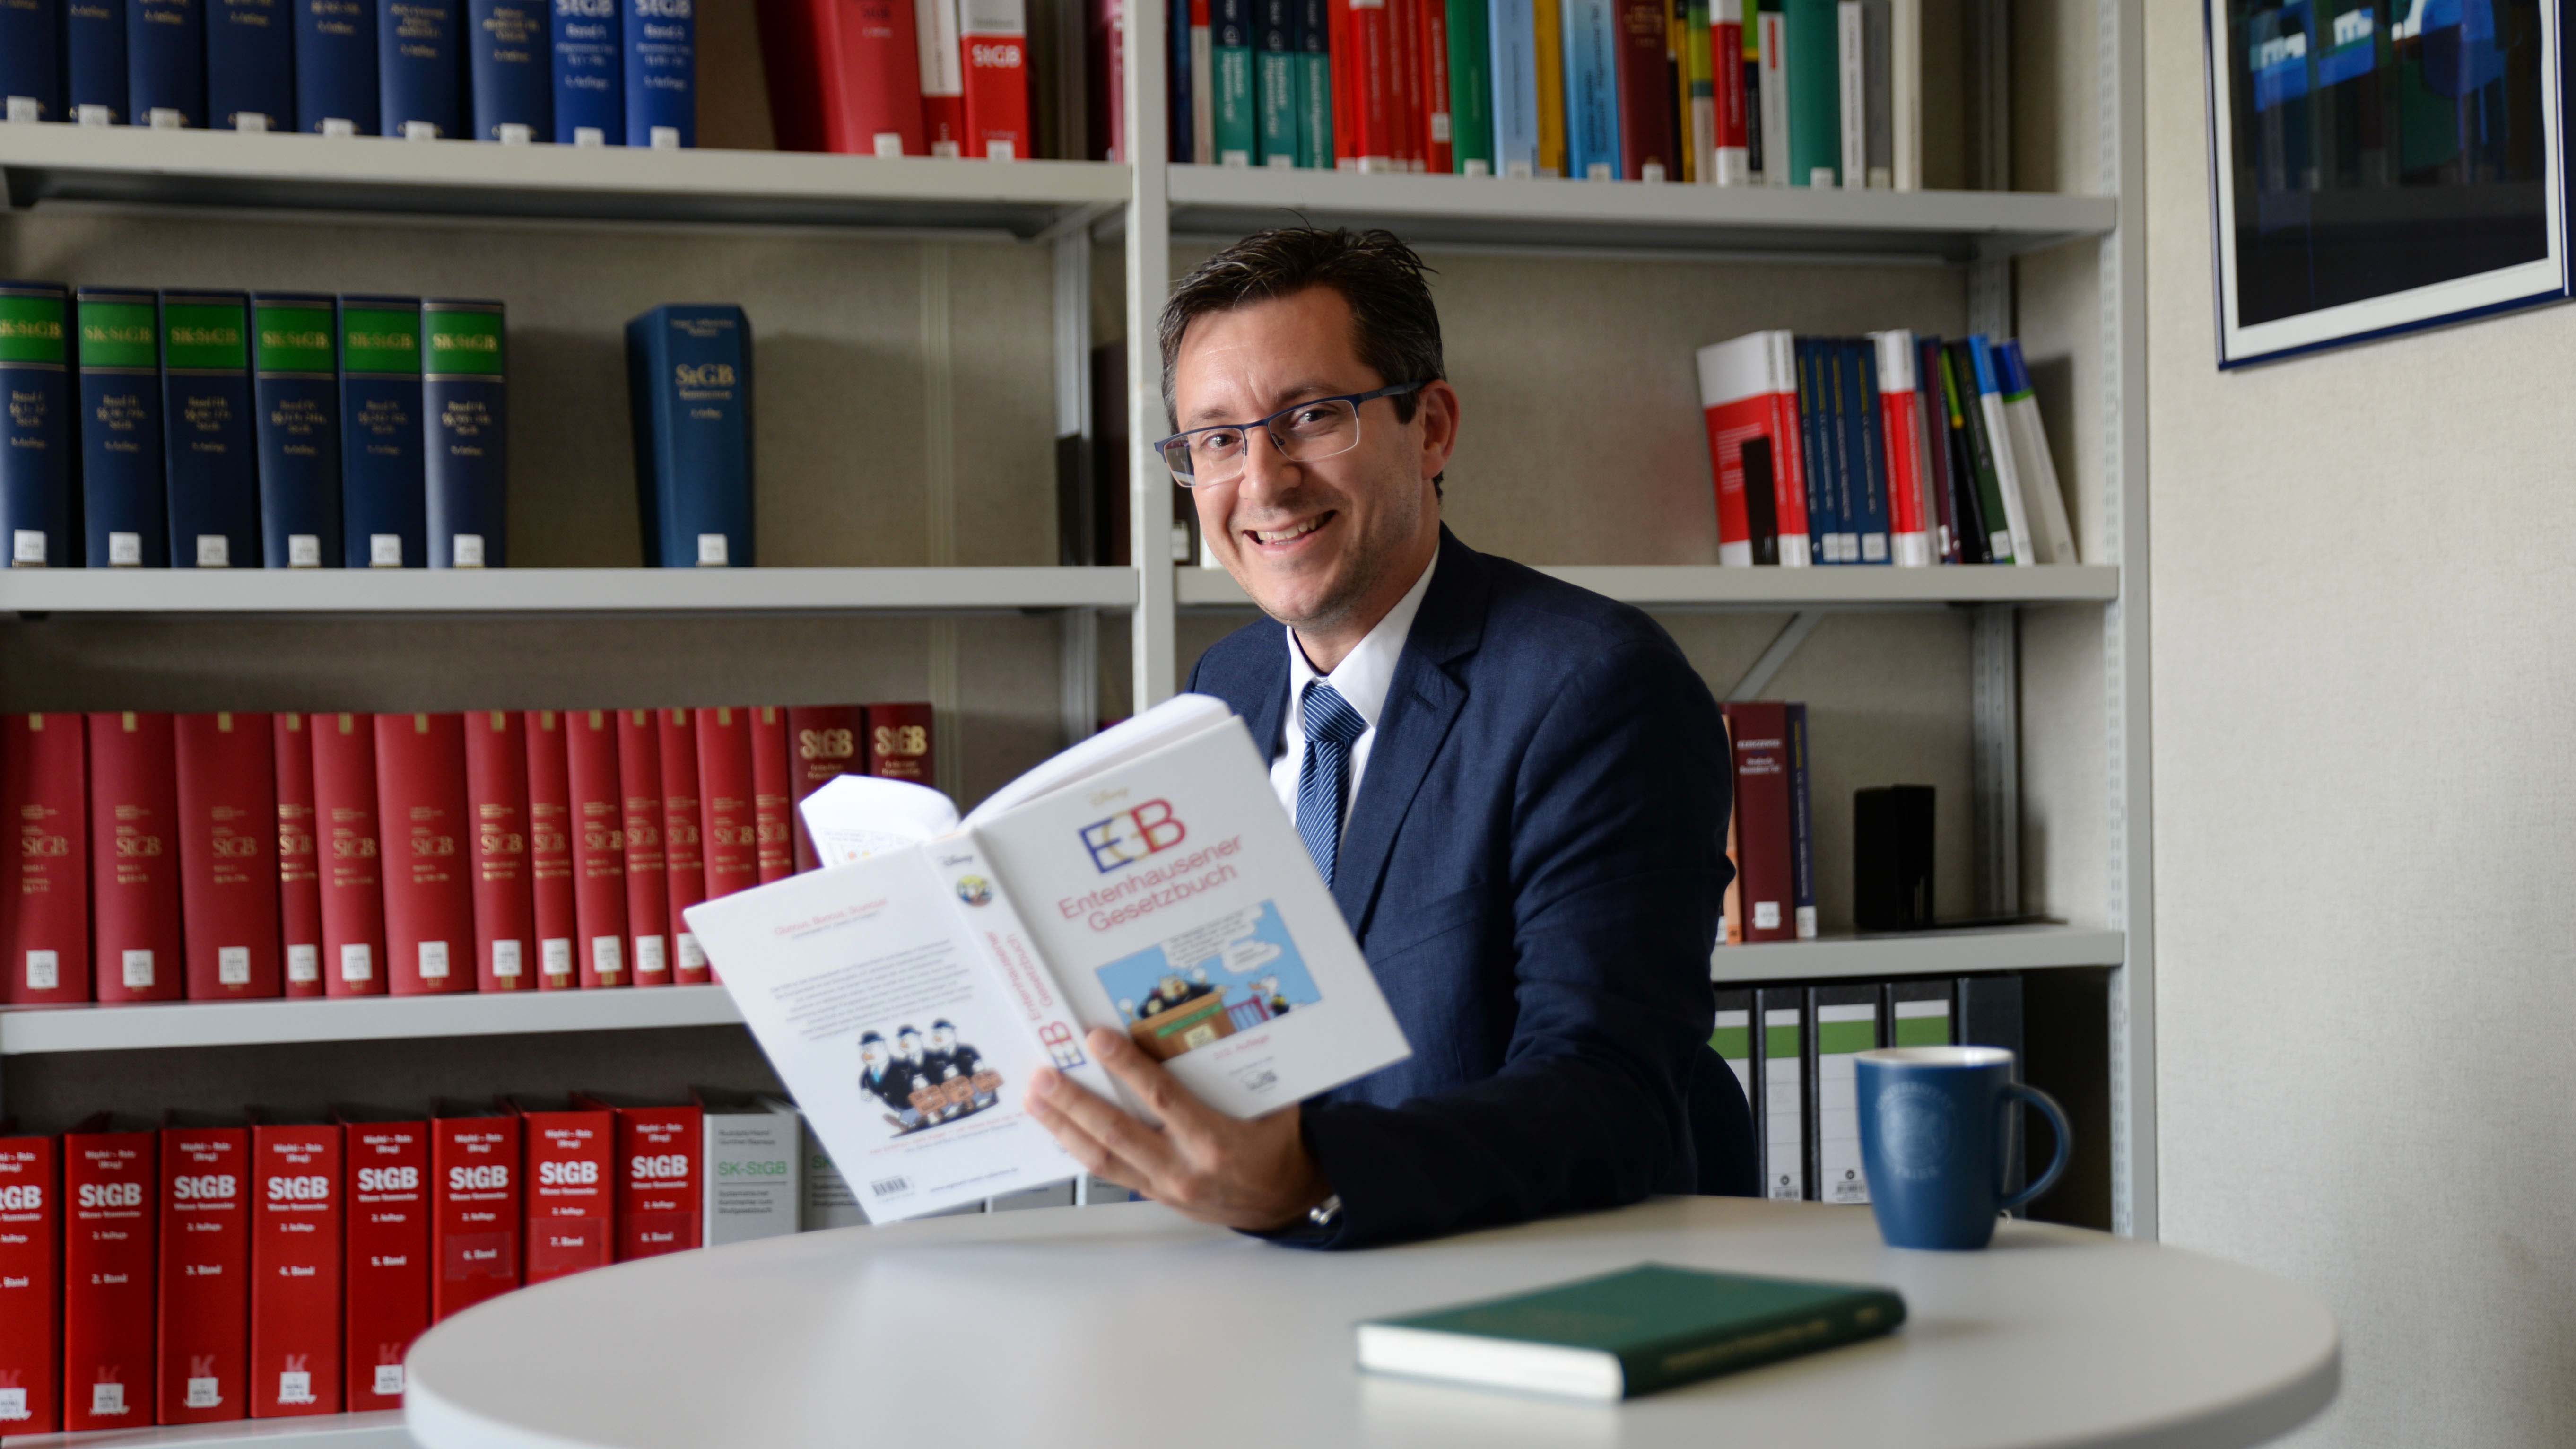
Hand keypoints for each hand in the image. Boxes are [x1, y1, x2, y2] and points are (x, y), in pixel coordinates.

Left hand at [1026, 1028, 1329, 1232]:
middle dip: (1075, 1102)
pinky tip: (1059, 1130)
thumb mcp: (1271, 1104)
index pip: (1162, 1097)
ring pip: (1103, 1158)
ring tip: (1036, 1101)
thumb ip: (1240, 1072)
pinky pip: (1111, 1173)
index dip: (1127, 1067)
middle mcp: (1183, 1168)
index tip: (1097, 1039)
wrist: (1286, 1201)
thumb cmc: (1278, 1145)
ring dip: (1065, 1128)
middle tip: (1044, 1075)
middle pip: (1116, 1132)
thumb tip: (1212, 1024)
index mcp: (1214, 1140)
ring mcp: (1166, 1187)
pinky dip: (1081, 1149)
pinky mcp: (1156, 1197)